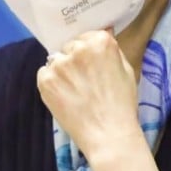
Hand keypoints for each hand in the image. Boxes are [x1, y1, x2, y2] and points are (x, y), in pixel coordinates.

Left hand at [36, 30, 144, 162]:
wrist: (108, 134)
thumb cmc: (122, 104)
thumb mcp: (126, 70)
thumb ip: (111, 51)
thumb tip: (100, 37)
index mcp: (100, 42)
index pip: (87, 37)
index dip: (88, 53)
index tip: (92, 66)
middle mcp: (78, 49)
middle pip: (70, 47)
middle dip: (74, 60)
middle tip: (83, 82)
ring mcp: (59, 64)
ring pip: (56, 60)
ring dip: (62, 71)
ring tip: (74, 92)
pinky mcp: (45, 80)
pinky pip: (44, 73)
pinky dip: (50, 83)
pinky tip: (64, 97)